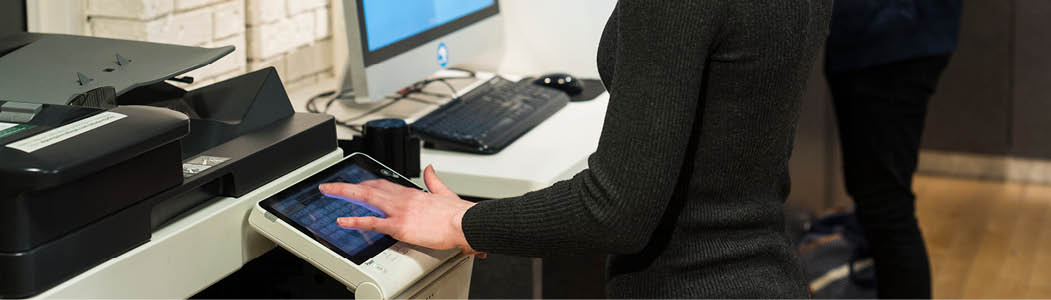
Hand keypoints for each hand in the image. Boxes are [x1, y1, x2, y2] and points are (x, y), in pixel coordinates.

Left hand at [320, 165, 482, 255]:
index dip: (367, 183)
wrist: (465, 222)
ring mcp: (399, 211)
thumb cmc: (458, 214)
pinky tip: (343, 220)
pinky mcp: (399, 226)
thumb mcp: (444, 192)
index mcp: (412, 192)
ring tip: (329, 192)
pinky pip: (372, 222)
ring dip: (345, 194)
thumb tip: (431, 169)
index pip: (384, 184)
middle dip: (348, 186)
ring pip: (366, 198)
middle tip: (331, 186)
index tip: (357, 183)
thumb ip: (434, 180)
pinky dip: (355, 220)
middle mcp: (403, 198)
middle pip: (369, 187)